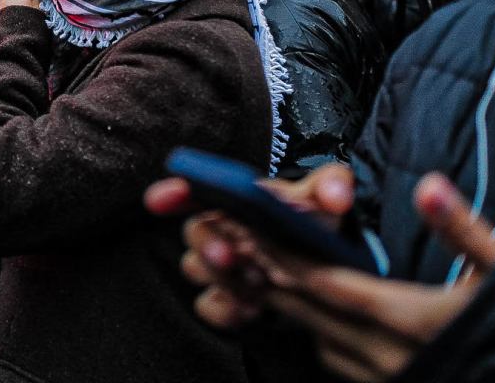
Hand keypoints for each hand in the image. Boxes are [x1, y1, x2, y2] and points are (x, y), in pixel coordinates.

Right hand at [145, 164, 355, 328]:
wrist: (325, 269)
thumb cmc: (316, 227)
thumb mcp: (329, 201)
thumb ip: (332, 185)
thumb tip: (334, 195)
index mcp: (239, 200)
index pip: (196, 189)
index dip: (174, 192)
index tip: (160, 200)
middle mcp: (224, 230)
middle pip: (194, 232)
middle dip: (206, 244)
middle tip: (230, 257)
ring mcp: (223, 267)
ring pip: (196, 269)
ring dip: (221, 277)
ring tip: (254, 285)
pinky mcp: (228, 298)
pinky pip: (207, 305)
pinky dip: (225, 308)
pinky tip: (250, 309)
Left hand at [224, 173, 494, 381]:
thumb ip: (462, 228)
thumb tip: (429, 184)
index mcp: (411, 320)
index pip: (328, 284)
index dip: (283, 257)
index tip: (249, 231)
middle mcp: (388, 357)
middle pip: (311, 311)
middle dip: (270, 274)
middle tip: (232, 243)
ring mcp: (387, 380)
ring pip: (318, 340)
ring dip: (287, 305)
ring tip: (258, 269)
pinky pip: (337, 363)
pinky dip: (316, 332)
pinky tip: (312, 312)